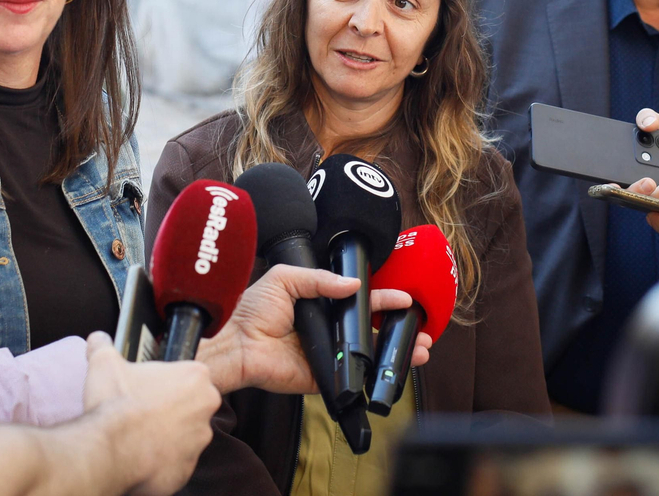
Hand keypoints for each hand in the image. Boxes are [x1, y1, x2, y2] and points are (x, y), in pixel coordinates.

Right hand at [82, 331, 217, 495]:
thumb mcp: (104, 363)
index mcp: (195, 377)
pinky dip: (162, 460)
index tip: (149, 389)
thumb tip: (98, 339)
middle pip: (190, 406)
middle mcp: (206, 408)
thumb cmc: (115, 404)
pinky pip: (176, 462)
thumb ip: (103, 345)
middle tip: (143, 411)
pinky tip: (141, 454)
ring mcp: (199, 441)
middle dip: (170, 409)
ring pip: (185, 436)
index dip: (166, 382)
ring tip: (139, 434)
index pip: (188, 376)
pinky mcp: (188, 469)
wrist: (110, 450)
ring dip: (167, 435)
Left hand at [197, 264, 431, 394]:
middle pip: (371, 330)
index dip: (384, 300)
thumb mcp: (285, 279)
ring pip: (368, 355)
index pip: (360, 301)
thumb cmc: (253, 310)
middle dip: (399, 330)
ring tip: (421, 350)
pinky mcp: (322, 378)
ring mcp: (327, 355)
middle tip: (422, 331)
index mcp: (321, 305)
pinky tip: (392, 371)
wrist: (235, 344)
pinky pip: (350, 377)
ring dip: (395, 353)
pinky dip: (371, 376)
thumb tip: (353, 284)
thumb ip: (319, 279)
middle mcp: (327, 330)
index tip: (405, 299)